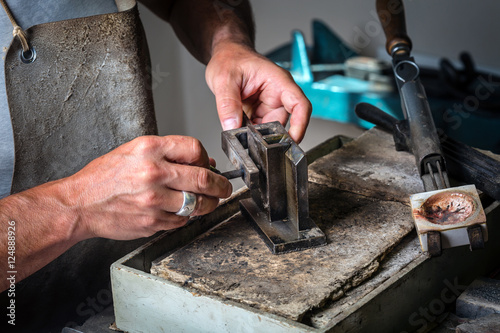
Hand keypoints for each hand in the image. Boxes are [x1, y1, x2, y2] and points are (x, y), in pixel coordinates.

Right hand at [67, 135, 232, 240]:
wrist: (80, 204)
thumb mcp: (133, 152)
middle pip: (203, 178)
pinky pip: (182, 220)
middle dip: (221, 185)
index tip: (209, 166)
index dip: (206, 158)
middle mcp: (153, 173)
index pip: (195, 148)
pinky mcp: (152, 221)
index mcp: (149, 149)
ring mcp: (154, 200)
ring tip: (210, 202)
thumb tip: (202, 162)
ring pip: (198, 203)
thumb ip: (167, 154)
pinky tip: (180, 212)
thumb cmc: (104, 177)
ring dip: (209, 204)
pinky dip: (187, 217)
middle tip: (225, 188)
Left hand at [205, 42, 311, 142]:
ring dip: (256, 136)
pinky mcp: (259, 113)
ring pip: (269, 129)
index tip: (293, 141)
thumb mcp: (224, 79)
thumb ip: (227, 104)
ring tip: (240, 134)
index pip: (300, 105)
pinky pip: (258, 129)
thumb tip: (232, 127)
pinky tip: (238, 131)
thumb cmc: (230, 57)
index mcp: (278, 82)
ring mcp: (268, 105)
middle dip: (268, 137)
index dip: (300, 125)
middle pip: (283, 123)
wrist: (225, 55)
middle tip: (251, 143)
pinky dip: (249, 134)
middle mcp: (277, 95)